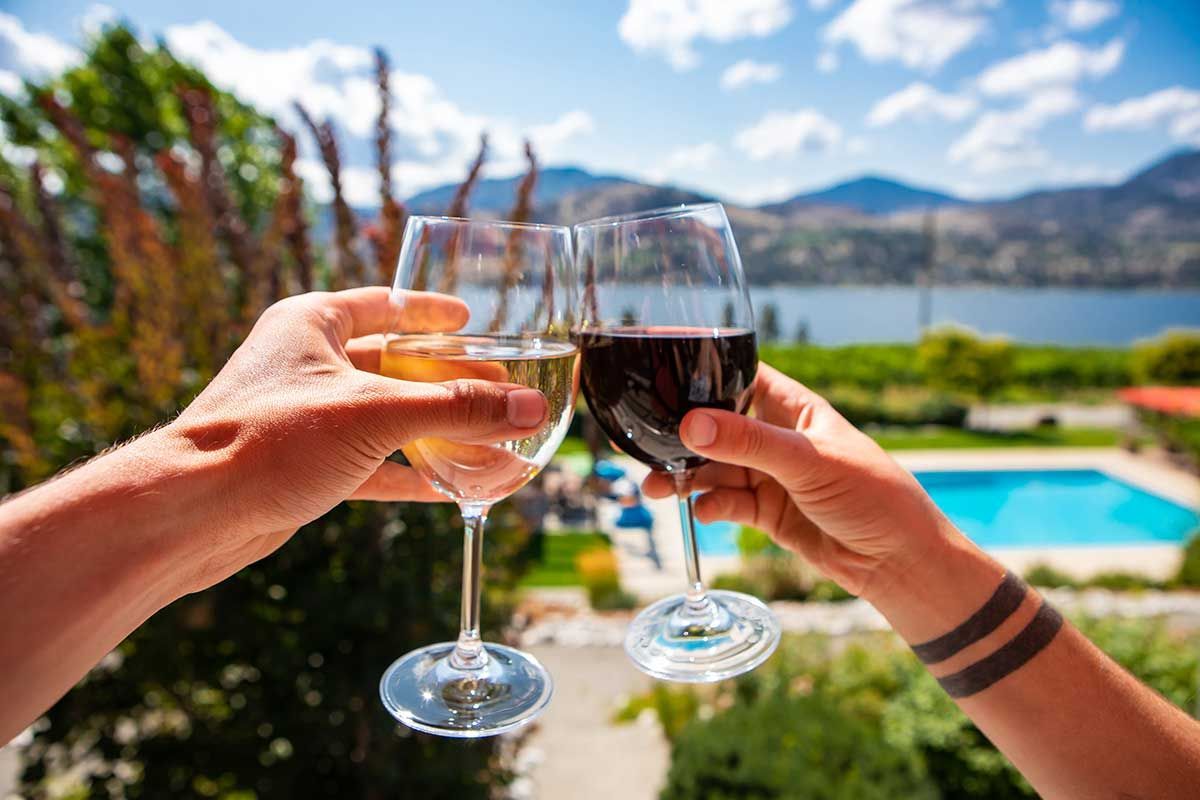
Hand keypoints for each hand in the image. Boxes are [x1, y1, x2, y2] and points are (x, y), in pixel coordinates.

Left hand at [164, 287, 547, 592]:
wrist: (191, 514)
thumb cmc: (269, 441)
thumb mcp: (376, 414)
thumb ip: (458, 409)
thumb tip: (532, 408)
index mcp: (313, 324)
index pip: (384, 303)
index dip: (430, 311)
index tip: (470, 318)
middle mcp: (307, 364)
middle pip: (394, 364)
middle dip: (449, 381)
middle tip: (502, 389)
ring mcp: (305, 418)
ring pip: (387, 418)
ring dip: (438, 432)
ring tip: (492, 438)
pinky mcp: (305, 467)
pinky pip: (374, 462)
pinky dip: (413, 472)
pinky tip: (457, 485)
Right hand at [642, 363, 951, 599]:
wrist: (899, 562)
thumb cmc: (874, 496)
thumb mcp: (809, 462)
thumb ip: (748, 443)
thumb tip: (692, 424)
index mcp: (793, 407)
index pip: (739, 377)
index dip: (703, 374)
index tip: (662, 375)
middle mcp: (776, 437)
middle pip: (715, 428)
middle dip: (681, 437)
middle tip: (643, 446)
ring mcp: (770, 475)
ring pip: (714, 469)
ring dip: (685, 477)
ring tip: (657, 488)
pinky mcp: (766, 512)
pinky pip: (726, 503)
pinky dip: (710, 506)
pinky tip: (704, 512)